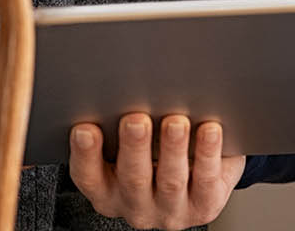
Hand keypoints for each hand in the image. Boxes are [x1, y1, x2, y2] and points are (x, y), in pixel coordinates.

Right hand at [68, 114, 242, 228]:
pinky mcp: (204, 206)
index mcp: (106, 189)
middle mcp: (135, 204)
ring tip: (176, 122)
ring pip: (170, 181)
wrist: (197, 174)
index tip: (85, 128)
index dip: (85, 154)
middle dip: (134, 147)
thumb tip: (119, 85)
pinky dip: (207, 154)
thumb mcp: (126, 142)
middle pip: (132, 178)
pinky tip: (209, 130)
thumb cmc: (153, 149)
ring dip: (172, 149)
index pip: (88, 176)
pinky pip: (207, 181)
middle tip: (136, 119)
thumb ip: (115, 121)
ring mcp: (170, 210)